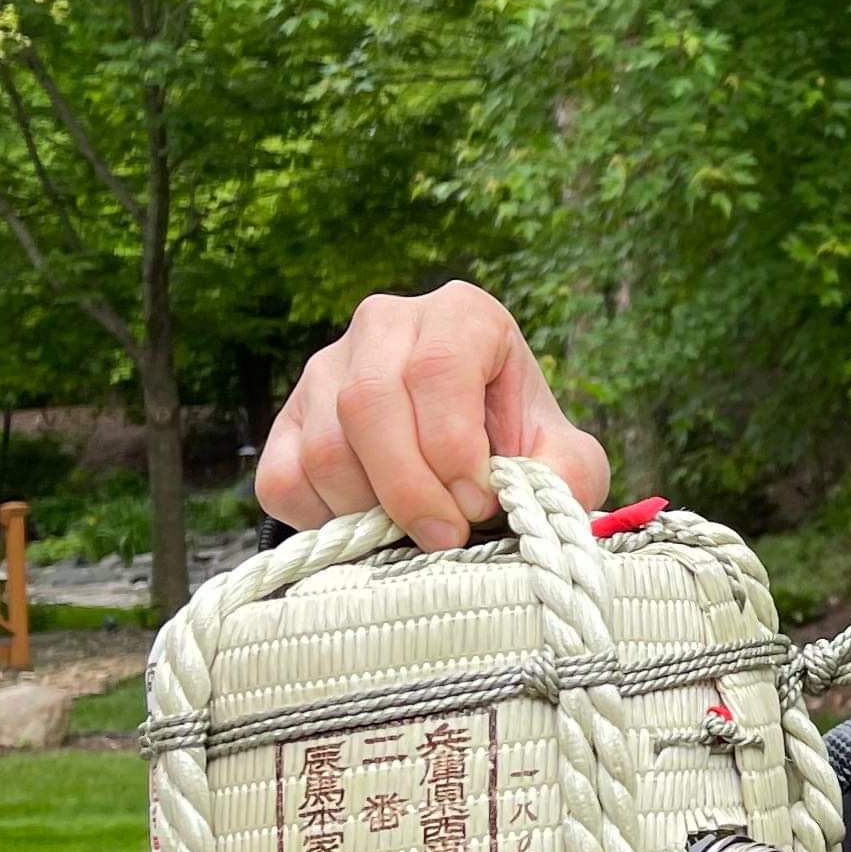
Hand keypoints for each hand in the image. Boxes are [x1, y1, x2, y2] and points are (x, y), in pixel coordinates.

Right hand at [259, 281, 610, 548]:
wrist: (470, 458)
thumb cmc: (518, 448)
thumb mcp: (563, 456)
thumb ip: (567, 473)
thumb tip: (533, 499)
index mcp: (461, 315)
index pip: (438, 369)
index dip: (454, 448)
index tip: (478, 504)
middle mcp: (385, 324)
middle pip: (369, 403)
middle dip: (408, 488)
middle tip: (444, 536)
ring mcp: (325, 368)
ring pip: (323, 445)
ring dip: (368, 509)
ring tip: (414, 532)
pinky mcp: (285, 420)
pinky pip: (283, 477)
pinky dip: (322, 520)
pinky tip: (368, 526)